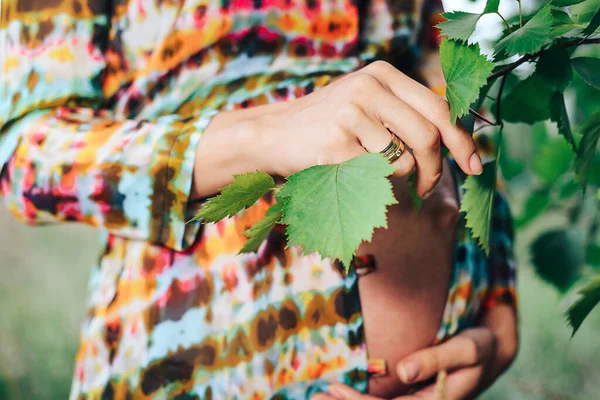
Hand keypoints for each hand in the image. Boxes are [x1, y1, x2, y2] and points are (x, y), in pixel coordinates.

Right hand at [256, 61, 481, 197]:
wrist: (273, 135)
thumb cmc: (328, 125)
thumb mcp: (366, 104)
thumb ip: (405, 113)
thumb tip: (455, 142)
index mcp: (382, 74)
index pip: (438, 108)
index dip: (462, 140)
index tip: (475, 165)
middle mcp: (368, 87)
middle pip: (428, 136)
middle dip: (437, 170)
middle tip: (428, 188)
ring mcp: (350, 114)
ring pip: (404, 160)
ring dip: (397, 177)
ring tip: (369, 170)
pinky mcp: (336, 144)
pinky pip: (376, 175)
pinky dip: (370, 182)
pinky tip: (346, 170)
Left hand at [311, 305, 517, 399]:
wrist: (491, 350)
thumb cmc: (481, 346)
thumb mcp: (467, 349)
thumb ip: (437, 359)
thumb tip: (403, 372)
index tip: (337, 392)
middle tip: (317, 395)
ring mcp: (418, 399)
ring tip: (320, 394)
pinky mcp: (413, 391)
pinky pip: (385, 398)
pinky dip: (362, 395)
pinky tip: (342, 388)